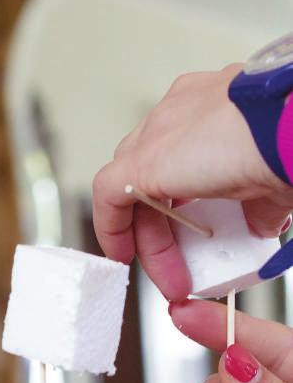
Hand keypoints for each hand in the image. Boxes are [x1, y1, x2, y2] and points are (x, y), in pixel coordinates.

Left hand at [92, 63, 292, 300]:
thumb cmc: (291, 141)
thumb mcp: (273, 179)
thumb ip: (259, 202)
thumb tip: (261, 225)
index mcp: (211, 107)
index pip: (179, 155)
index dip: (179, 199)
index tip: (190, 233)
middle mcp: (180, 111)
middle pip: (152, 173)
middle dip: (164, 225)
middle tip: (182, 265)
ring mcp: (159, 129)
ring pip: (132, 187)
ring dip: (150, 236)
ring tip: (170, 274)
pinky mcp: (142, 158)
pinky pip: (108, 195)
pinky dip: (113, 228)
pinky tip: (125, 256)